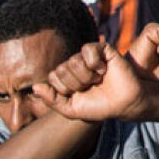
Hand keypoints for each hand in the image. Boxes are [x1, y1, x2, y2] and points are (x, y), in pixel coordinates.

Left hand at [33, 42, 152, 121]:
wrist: (123, 104)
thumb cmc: (98, 107)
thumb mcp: (71, 109)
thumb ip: (52, 99)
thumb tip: (35, 87)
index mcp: (67, 78)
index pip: (53, 76)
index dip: (65, 89)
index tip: (79, 95)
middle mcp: (76, 65)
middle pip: (62, 69)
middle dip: (77, 84)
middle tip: (92, 87)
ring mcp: (89, 57)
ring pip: (74, 61)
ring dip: (86, 76)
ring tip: (98, 80)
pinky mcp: (103, 50)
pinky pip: (88, 49)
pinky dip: (93, 62)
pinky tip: (102, 70)